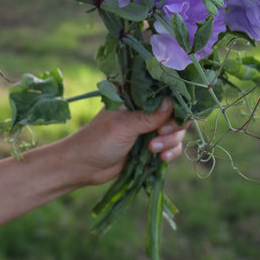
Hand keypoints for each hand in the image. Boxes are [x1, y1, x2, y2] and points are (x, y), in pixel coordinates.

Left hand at [62, 97, 187, 186]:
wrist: (84, 167)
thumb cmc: (98, 141)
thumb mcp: (123, 126)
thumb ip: (149, 116)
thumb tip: (171, 102)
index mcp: (136, 96)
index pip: (164, 92)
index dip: (174, 103)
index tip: (171, 118)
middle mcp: (145, 109)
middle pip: (175, 112)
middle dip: (173, 126)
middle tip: (160, 135)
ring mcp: (150, 127)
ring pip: (176, 130)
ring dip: (170, 141)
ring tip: (153, 150)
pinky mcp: (152, 144)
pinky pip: (172, 145)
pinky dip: (171, 151)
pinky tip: (161, 158)